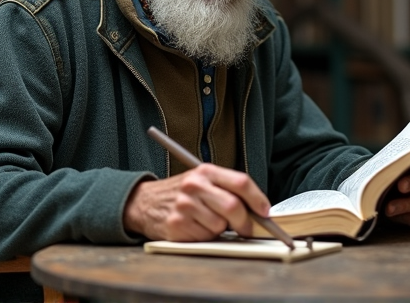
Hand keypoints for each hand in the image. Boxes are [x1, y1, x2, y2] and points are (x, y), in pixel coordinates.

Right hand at [123, 164, 270, 240]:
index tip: (265, 211)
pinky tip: (194, 227)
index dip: (257, 199)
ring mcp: (184, 205)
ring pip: (220, 226)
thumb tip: (257, 210)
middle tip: (246, 229)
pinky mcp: (176, 225)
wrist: (145, 202)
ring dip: (220, 230)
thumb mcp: (202, 180)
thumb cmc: (182, 192)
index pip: (241, 182)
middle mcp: (195, 185)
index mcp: (205, 171)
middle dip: (245, 223)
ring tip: (207, 221)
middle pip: (234, 207)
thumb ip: (227, 189)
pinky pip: (205, 238)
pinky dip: (205, 237)